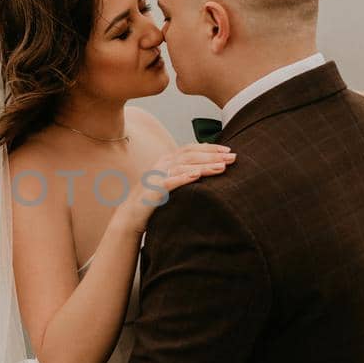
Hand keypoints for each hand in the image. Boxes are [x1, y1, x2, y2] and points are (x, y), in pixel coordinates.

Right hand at [114, 143, 234, 232]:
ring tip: (221, 167)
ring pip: (183, 166)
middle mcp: (162, 164)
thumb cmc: (154, 199)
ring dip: (203, 165)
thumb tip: (205, 168)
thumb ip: (184, 172)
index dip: (210, 147)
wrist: (131, 215)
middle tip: (232, 157)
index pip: (191, 148)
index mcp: (167, 159)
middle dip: (213, 155)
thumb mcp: (171, 181)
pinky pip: (169, 182)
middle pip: (190, 154)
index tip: (228, 150)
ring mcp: (157, 176)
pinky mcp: (154, 190)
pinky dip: (183, 178)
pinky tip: (196, 176)